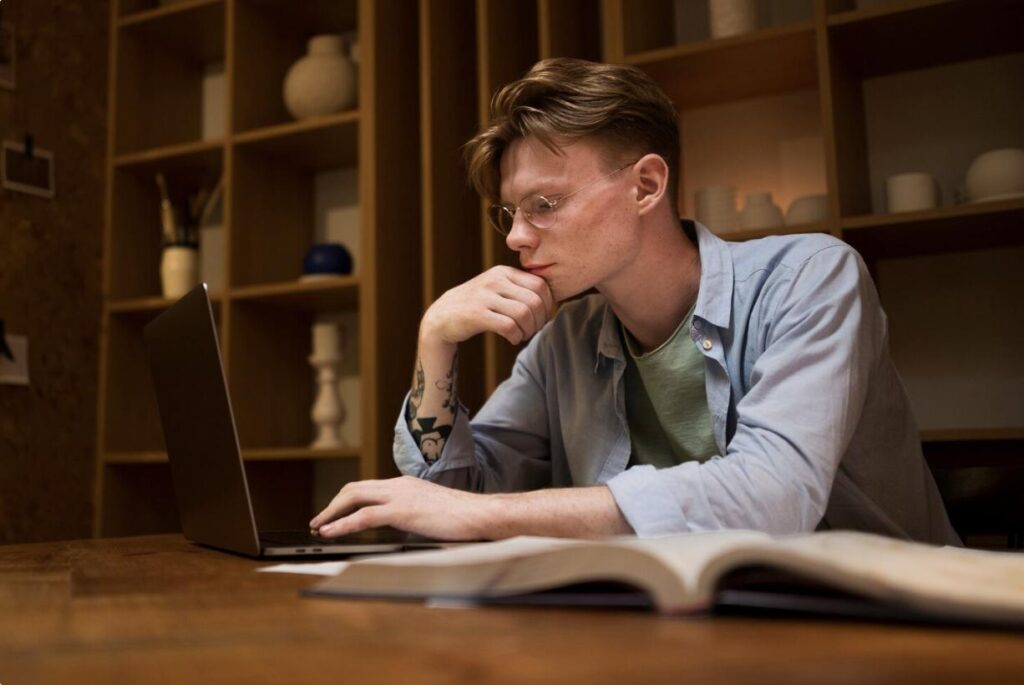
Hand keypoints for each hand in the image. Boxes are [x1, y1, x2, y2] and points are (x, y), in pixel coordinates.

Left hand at [309, 476, 489, 540]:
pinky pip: (362, 516)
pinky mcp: (401, 511)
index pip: (368, 488)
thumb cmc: (463, 517)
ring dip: (331, 512)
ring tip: (319, 526)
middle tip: (319, 520)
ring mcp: (399, 495)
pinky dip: (342, 524)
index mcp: (406, 484)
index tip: (336, 513)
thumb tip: (402, 528)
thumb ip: (413, 515)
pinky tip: (330, 532)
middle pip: (355, 488)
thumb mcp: (431, 512)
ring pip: (353, 497)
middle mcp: (399, 485)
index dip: (347, 500)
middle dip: (333, 504)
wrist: (479, 514)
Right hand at [422, 266, 553, 345]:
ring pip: (524, 313)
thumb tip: (551, 300)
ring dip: (528, 330)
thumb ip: (519, 289)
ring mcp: (484, 296)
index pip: (540, 285)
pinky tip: (512, 339)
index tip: (542, 318)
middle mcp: (494, 280)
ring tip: (522, 335)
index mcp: (503, 272)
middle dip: (540, 320)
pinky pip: (508, 326)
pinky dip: (516, 336)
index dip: (548, 306)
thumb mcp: (497, 289)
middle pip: (535, 301)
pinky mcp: (476, 314)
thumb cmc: (477, 306)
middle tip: (533, 330)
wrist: (441, 317)